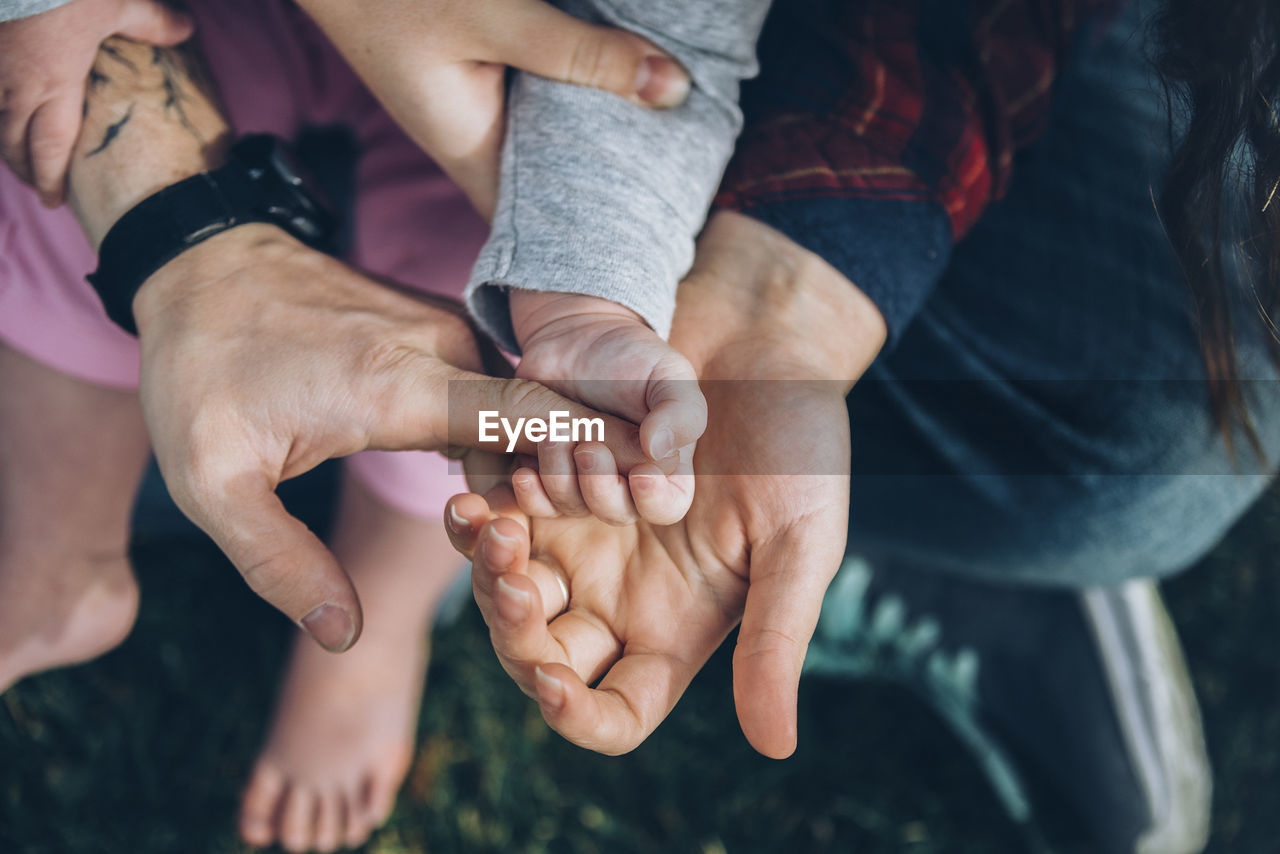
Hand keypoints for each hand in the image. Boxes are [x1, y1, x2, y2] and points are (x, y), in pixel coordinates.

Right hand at [0, 0, 192, 205]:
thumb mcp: (115, 3)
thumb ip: (151, 22)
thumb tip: (187, 29)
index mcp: (55, 84)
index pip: (50, 147)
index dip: (50, 179)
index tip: (54, 201)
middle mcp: (16, 85)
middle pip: (14, 143)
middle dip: (26, 170)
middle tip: (40, 188)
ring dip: (7, 144)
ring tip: (21, 158)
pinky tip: (3, 116)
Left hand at [133, 224, 649, 653]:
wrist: (201, 260)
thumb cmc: (203, 367)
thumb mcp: (210, 479)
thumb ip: (279, 561)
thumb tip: (342, 634)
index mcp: (402, 386)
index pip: (533, 416)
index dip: (595, 454)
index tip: (653, 486)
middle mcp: (440, 352)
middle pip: (546, 413)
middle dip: (589, 468)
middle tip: (638, 514)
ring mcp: (440, 334)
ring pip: (526, 400)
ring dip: (552, 452)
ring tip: (594, 502)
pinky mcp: (432, 331)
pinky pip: (497, 385)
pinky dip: (517, 427)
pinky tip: (522, 474)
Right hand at [295, 0, 690, 216]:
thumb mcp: (495, 17)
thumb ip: (580, 54)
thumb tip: (673, 90)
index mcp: (470, 150)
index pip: (537, 229)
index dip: (588, 249)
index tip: (648, 257)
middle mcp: (470, 138)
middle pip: (550, 187)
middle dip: (606, 193)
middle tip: (676, 205)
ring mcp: (471, 105)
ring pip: (547, 144)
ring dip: (595, 142)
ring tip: (665, 153)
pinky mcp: (475, 70)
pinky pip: (538, 103)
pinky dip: (577, 100)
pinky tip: (620, 91)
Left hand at [448, 212, 888, 756]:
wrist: (760, 342)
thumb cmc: (799, 444)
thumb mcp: (799, 542)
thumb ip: (776, 639)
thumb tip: (775, 749)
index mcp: (677, 628)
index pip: (617, 711)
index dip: (577, 719)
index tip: (552, 687)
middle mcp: (619, 596)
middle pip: (541, 659)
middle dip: (515, 635)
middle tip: (515, 576)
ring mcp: (579, 541)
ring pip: (505, 593)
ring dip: (488, 572)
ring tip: (493, 523)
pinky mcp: (549, 486)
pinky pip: (492, 524)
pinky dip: (476, 520)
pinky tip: (475, 497)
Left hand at [508, 291, 705, 525]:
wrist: (579, 339)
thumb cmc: (636, 358)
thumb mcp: (671, 376)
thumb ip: (680, 412)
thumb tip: (659, 451)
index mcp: (665, 468)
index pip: (668, 506)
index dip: (654, 500)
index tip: (640, 474)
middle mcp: (627, 484)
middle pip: (617, 513)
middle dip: (600, 488)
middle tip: (588, 448)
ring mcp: (584, 483)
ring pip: (573, 507)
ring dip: (560, 477)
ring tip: (552, 433)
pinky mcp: (548, 475)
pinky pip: (539, 503)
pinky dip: (531, 494)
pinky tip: (524, 472)